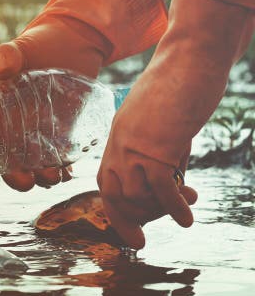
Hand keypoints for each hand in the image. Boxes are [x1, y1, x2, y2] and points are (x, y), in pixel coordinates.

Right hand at [0, 22, 101, 198]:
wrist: (74, 43)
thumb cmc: (39, 44)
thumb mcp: (20, 49)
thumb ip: (7, 57)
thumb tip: (0, 68)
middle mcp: (10, 128)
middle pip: (5, 164)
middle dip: (14, 179)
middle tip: (26, 182)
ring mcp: (34, 134)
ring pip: (32, 166)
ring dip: (40, 178)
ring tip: (51, 177)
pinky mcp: (58, 135)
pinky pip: (56, 160)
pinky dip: (61, 170)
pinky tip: (67, 173)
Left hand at [97, 0, 254, 247]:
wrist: (190, 58)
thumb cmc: (181, 85)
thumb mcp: (159, 120)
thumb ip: (158, 146)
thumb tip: (170, 176)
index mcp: (117, 136)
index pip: (105, 181)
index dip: (114, 209)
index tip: (128, 231)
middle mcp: (119, 142)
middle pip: (112, 193)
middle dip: (127, 221)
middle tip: (144, 238)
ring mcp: (135, 144)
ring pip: (135, 195)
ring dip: (158, 211)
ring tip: (183, 209)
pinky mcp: (158, 145)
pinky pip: (161, 188)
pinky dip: (173, 207)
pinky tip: (187, 216)